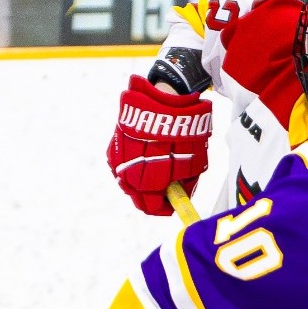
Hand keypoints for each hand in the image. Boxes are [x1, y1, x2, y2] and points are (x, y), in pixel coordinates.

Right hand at [107, 75, 210, 216]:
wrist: (163, 100)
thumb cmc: (183, 132)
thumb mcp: (194, 163)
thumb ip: (186, 185)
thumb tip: (182, 196)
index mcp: (149, 184)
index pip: (154, 208)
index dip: (166, 208)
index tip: (173, 204)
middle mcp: (129, 176)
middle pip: (139, 199)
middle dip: (153, 198)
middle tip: (166, 192)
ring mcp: (118, 162)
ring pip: (128, 183)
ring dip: (141, 182)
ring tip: (156, 171)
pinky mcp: (113, 148)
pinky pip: (122, 166)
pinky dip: (132, 167)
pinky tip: (144, 158)